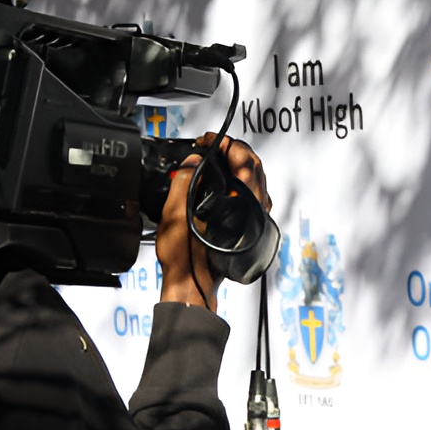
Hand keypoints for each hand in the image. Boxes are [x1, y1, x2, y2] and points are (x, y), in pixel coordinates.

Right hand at [156, 133, 270, 310]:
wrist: (191, 287)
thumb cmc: (186, 261)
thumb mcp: (175, 216)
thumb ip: (184, 183)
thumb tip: (192, 162)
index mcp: (240, 207)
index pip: (245, 163)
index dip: (228, 145)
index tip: (210, 141)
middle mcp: (253, 213)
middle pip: (254, 169)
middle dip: (235, 150)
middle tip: (213, 146)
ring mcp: (253, 220)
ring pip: (255, 181)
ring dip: (239, 164)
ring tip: (218, 157)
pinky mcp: (247, 227)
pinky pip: (251, 195)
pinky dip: (241, 180)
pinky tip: (224, 180)